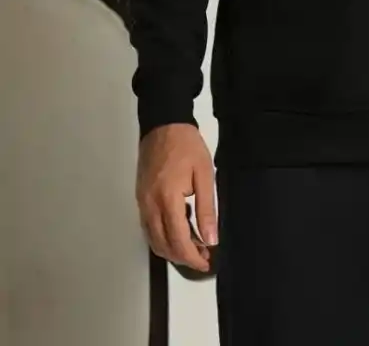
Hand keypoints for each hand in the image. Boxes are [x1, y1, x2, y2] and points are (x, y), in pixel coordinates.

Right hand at [136, 123, 216, 271]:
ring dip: (171, 249)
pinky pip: (148, 227)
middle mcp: (149, 205)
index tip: (207, 262)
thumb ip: (207, 208)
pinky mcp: (140, 198)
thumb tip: (211, 238)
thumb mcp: (205, 174)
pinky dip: (162, 237)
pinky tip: (178, 230)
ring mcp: (142, 203)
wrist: (163, 124)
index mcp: (167, 199)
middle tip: (203, 256)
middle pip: (162, 245)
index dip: (193, 257)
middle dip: (182, 257)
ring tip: (194, 246)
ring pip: (153, 239)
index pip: (178, 240)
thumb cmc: (187, 146)